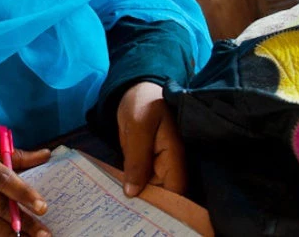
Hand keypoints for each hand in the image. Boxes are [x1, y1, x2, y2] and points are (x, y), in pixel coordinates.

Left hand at [117, 81, 185, 196]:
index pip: (176, 188)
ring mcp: (162, 162)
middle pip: (166, 191)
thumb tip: (133, 192)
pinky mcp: (151, 162)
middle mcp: (173, 161)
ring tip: (122, 198)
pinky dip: (135, 184)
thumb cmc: (141, 102)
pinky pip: (145, 179)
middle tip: (126, 204)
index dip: (164, 202)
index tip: (143, 208)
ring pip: (154, 187)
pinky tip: (122, 189)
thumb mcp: (137, 128)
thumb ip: (137, 159)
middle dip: (149, 200)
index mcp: (176, 152)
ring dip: (140, 193)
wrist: (136, 89)